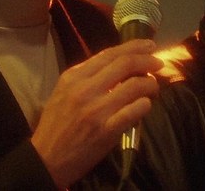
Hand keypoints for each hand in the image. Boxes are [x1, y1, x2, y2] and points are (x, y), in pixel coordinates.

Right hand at [31, 39, 162, 187]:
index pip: (109, 54)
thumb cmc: (56, 124)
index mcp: (74, 77)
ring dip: (150, 84)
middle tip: (158, 63)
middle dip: (147, 60)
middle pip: (125, 64)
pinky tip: (145, 105)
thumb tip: (119, 63)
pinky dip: (145, 105)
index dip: (134, 47)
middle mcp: (85, 89)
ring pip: (135, 86)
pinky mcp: (107, 130)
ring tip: (152, 88)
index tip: (149, 46)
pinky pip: (136, 110)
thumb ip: (88, 76)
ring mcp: (97, 110)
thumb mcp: (64, 91)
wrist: (46, 158)